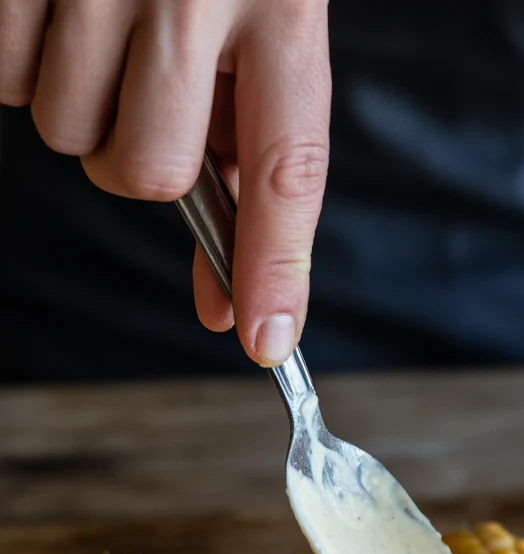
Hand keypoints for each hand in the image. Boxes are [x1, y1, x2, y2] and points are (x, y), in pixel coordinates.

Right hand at [0, 0, 329, 365]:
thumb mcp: (264, 32)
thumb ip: (251, 155)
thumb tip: (238, 300)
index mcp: (281, 9)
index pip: (285, 170)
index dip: (275, 265)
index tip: (264, 340)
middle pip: (143, 172)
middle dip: (142, 157)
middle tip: (147, 96)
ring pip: (69, 133)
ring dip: (83, 107)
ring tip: (105, 29)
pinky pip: (3, 79)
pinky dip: (23, 62)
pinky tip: (59, 11)